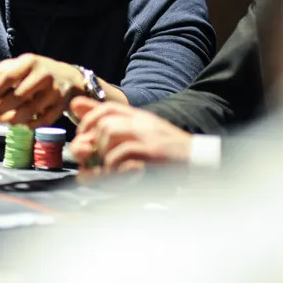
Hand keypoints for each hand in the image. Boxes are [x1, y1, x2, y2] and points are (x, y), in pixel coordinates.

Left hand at [0, 54, 82, 127]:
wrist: (69, 78)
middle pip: (19, 96)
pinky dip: (31, 125)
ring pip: (31, 110)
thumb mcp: (15, 68)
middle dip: (0, 108)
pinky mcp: (62, 105)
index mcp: (29, 62)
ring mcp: (55, 91)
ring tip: (1, 121)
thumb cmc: (34, 73)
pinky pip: (45, 120)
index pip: (7, 77)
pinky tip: (20, 125)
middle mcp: (44, 75)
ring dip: (13, 119)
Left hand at [68, 97, 191, 173]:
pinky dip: (114, 167)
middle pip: (104, 122)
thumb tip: (80, 111)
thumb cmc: (170, 156)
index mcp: (141, 118)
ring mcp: (148, 136)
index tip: (82, 136)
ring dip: (103, 154)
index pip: (108, 108)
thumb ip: (115, 126)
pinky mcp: (153, 152)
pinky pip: (121, 154)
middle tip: (91, 158)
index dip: (89, 120)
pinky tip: (119, 175)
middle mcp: (143, 123)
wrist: (202, 164)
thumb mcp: (143, 136)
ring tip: (108, 168)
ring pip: (109, 133)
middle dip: (92, 141)